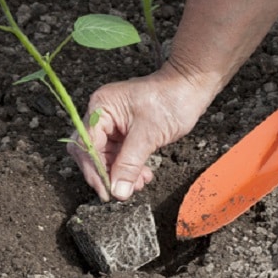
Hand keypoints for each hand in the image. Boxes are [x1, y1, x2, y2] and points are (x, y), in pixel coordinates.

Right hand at [67, 62, 214, 201]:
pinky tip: (142, 175)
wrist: (191, 86)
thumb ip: (130, 164)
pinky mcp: (126, 130)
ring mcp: (114, 123)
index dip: (94, 170)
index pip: (86, 144)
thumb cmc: (171, 98)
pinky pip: (120, 154)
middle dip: (106, 173)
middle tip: (120, 192)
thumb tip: (118, 191)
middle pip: (91, 152)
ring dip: (120, 173)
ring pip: (106, 156)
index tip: (107, 191)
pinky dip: (129, 167)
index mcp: (101, 107)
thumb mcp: (149, 134)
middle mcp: (102, 114)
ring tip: (138, 184)